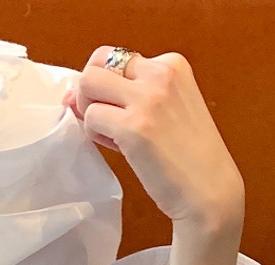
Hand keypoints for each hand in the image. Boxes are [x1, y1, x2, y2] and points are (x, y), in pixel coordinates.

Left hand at [63, 48, 245, 229]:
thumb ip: (132, 94)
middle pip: (96, 65)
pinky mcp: (133, 127)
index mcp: (171, 64)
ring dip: (88, 113)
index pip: (116, 58)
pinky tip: (116, 148)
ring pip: (88, 85)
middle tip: (97, 119)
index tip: (112, 107)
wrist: (207, 188)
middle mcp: (159, 74)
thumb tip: (75, 93)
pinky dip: (94, 135)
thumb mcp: (169, 107)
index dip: (105, 85)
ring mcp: (147, 99)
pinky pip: (90, 118)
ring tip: (110, 136)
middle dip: (86, 92)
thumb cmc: (186, 153)